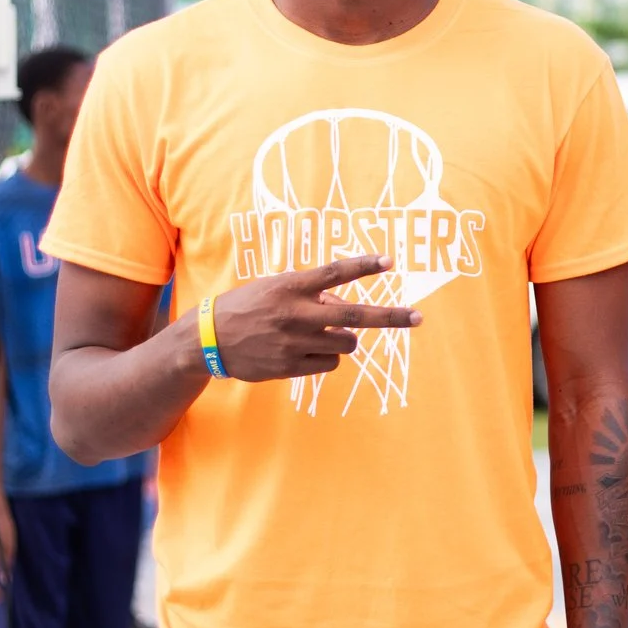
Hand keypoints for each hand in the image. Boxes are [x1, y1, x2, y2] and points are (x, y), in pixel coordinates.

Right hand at [211, 255, 419, 383]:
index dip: (362, 266)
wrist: (210, 340)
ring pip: (347, 343)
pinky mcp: (291, 366)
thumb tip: (343, 306)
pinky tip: (304, 350)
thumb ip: (310, 292)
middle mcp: (296, 313)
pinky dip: (326, 356)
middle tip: (418, 317)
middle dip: (391, 317)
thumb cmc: (248, 306)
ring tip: (322, 332)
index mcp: (290, 286)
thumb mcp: (275, 287)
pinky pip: (330, 363)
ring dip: (344, 338)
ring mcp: (295, 342)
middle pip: (355, 317)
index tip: (388, 261)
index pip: (333, 273)